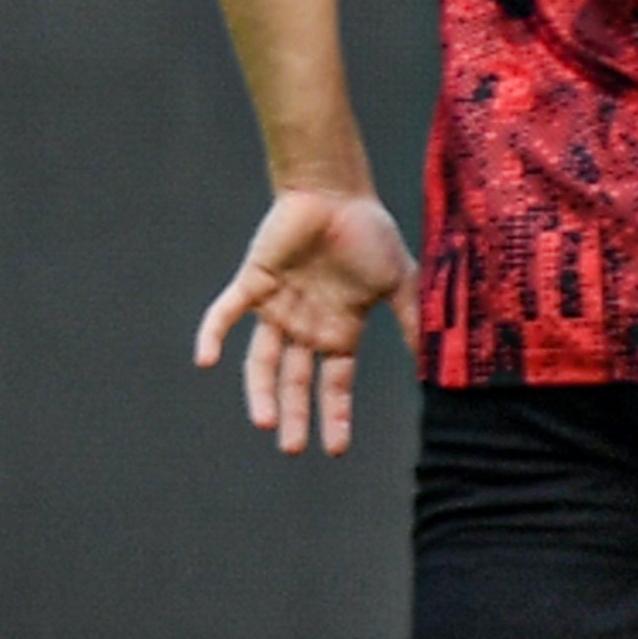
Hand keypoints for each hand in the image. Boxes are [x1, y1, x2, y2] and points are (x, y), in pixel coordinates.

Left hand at [193, 186, 416, 455]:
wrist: (336, 190)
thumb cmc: (369, 232)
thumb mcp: (400, 282)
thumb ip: (410, 322)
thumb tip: (433, 365)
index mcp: (338, 330)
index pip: (334, 384)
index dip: (335, 415)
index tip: (336, 449)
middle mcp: (305, 326)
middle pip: (295, 381)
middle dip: (294, 415)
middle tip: (291, 448)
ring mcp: (277, 307)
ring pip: (261, 360)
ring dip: (261, 391)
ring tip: (265, 422)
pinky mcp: (253, 282)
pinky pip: (226, 313)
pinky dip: (213, 334)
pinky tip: (205, 360)